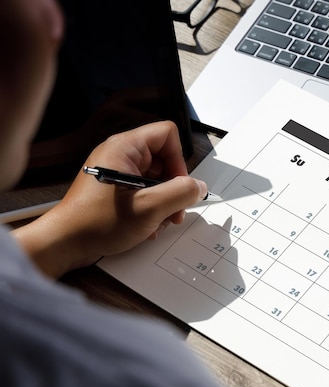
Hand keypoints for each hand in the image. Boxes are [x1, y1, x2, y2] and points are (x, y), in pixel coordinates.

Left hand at [13, 121, 207, 277]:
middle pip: (163, 159)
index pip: (167, 135)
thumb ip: (181, 193)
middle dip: (173, 188)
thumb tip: (198, 187)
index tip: (180, 185)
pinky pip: (142, 190)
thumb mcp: (150, 208)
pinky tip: (146, 225)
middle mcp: (119, 155)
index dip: (179, 160)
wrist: (64, 243)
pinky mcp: (113, 188)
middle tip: (174, 211)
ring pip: (155, 178)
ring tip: (157, 222)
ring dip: (163, 202)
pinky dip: (150, 207)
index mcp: (125, 148)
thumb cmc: (95, 222)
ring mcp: (115, 171)